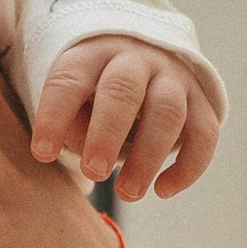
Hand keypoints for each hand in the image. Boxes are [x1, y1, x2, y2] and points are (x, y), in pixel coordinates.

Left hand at [31, 37, 218, 201]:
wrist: (145, 62)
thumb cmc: (94, 93)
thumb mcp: (74, 98)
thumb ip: (72, 123)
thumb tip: (82, 148)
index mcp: (92, 54)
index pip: (69, 79)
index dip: (55, 115)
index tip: (43, 154)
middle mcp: (136, 60)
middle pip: (123, 91)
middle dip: (107, 134)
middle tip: (93, 172)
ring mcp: (173, 78)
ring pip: (167, 112)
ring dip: (147, 156)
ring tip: (127, 193)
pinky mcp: (201, 102)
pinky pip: (203, 133)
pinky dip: (188, 166)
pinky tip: (162, 191)